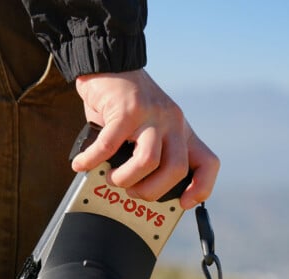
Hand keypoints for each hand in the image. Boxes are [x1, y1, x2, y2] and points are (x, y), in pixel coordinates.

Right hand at [71, 69, 218, 209]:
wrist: (109, 64)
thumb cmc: (123, 105)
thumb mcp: (146, 130)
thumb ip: (146, 154)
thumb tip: (131, 191)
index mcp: (181, 132)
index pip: (208, 163)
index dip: (200, 188)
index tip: (184, 203)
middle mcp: (173, 123)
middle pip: (176, 170)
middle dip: (152, 192)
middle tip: (133, 191)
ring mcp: (151, 115)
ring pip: (148, 161)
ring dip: (125, 179)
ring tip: (111, 177)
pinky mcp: (126, 109)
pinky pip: (110, 145)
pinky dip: (92, 160)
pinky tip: (81, 164)